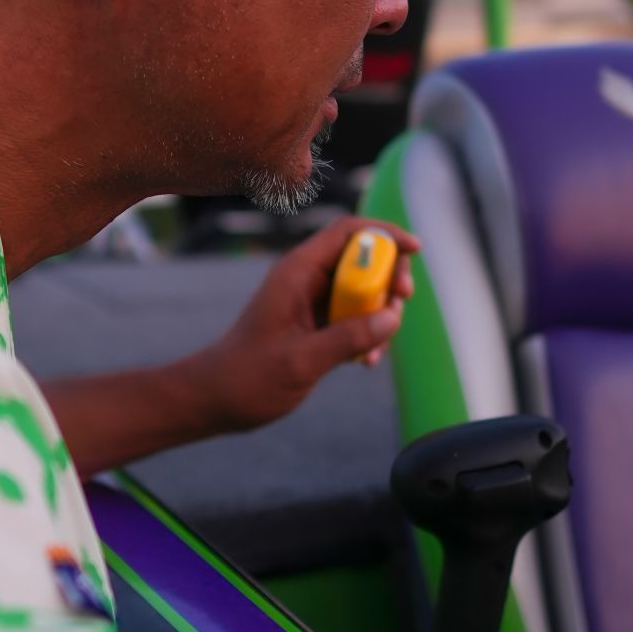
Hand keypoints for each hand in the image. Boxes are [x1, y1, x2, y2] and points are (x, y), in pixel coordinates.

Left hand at [179, 217, 419, 433]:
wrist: (216, 399)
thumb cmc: (248, 378)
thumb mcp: (301, 361)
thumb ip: (347, 338)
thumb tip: (392, 318)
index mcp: (297, 273)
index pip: (348, 232)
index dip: (384, 233)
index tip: (415, 248)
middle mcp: (306, 280)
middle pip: (362, 256)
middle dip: (389, 276)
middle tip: (401, 302)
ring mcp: (311, 301)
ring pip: (362, 288)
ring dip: (380, 312)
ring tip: (377, 350)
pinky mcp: (315, 323)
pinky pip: (353, 315)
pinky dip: (367, 332)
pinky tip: (365, 363)